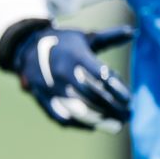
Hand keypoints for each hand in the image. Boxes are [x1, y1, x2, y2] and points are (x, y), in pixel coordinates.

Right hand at [4, 22, 132, 132]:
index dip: (118, 90)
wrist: (27, 47)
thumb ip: (110, 37)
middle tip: (128, 115)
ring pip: (79, 110)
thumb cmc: (64, 43)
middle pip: (93, 96)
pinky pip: (62, 117)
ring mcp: (52, 88)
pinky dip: (79, 124)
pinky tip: (95, 126)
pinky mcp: (43, 99)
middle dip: (113, 108)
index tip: (130, 100)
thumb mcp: (85, 37)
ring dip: (100, 120)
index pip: (102, 77)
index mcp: (76, 56)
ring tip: (117, 125)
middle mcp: (63, 73)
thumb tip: (132, 32)